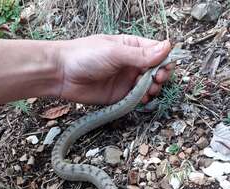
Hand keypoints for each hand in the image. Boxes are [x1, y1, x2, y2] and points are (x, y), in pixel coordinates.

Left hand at [55, 34, 171, 104]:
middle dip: (160, 76)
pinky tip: (140, 99)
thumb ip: (141, 54)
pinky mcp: (119, 96)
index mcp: (132, 47)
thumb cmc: (84, 56)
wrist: (61, 74)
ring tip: (147, 90)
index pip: (157, 52)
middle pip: (156, 71)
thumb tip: (167, 47)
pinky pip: (136, 99)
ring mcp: (126, 81)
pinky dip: (142, 100)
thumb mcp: (115, 52)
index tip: (163, 68)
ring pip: (148, 86)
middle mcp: (131, 64)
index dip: (164, 60)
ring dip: (152, 89)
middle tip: (155, 80)